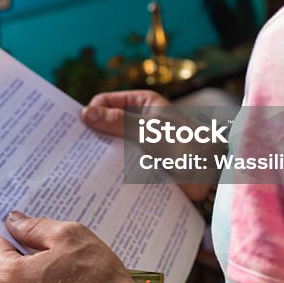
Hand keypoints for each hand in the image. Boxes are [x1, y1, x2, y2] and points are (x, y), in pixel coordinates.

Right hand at [83, 90, 212, 202]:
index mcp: (142, 103)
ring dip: (100, 155)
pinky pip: (121, 164)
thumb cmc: (186, 144)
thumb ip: (118, 122)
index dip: (91, 112)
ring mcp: (141, 142)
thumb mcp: (149, 131)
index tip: (78, 130)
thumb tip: (86, 113)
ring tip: (81, 169)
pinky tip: (98, 180)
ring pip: (112, 145)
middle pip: (106, 124)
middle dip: (92, 135)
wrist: (211, 174)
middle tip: (71, 151)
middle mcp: (140, 120)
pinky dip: (111, 170)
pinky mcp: (143, 163)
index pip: (105, 102)